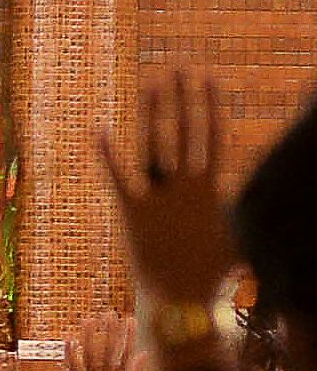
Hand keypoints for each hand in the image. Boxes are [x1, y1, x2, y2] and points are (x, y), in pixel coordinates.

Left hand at [99, 68, 233, 310]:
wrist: (185, 304)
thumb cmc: (214, 276)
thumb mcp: (239, 235)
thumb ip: (244, 209)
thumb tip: (269, 200)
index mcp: (214, 189)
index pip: (214, 136)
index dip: (211, 104)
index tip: (209, 78)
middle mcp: (188, 187)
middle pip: (186, 132)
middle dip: (183, 98)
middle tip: (179, 67)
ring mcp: (160, 199)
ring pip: (158, 145)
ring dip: (155, 112)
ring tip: (154, 81)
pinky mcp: (133, 214)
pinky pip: (119, 178)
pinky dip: (108, 154)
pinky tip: (100, 128)